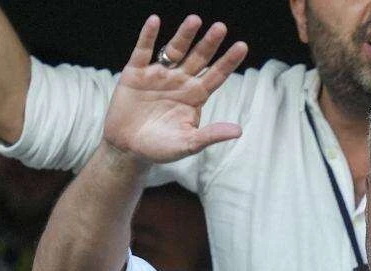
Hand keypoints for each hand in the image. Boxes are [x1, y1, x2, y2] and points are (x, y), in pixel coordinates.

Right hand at [103, 15, 248, 163]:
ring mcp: (158, 75)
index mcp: (195, 95)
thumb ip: (210, 135)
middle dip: (209, 43)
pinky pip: (142, 51)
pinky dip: (148, 36)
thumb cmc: (161, 147)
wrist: (127, 149)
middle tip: (221, 28)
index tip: (242, 47)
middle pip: (198, 58)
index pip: (216, 75)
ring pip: (174, 50)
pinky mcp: (135, 73)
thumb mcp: (188, 143)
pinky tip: (155, 21)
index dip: (228, 61)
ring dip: (184, 35)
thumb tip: (238, 131)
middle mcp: (180, 81)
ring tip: (195, 20)